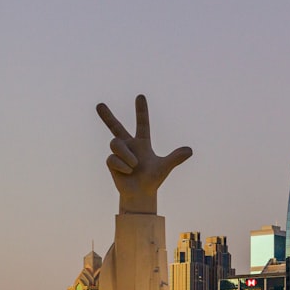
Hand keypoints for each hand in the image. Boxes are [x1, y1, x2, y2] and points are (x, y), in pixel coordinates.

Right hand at [96, 94, 191, 214]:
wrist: (140, 194)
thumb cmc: (153, 179)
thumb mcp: (164, 167)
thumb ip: (175, 158)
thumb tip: (190, 150)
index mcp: (143, 142)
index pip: (142, 122)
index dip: (141, 110)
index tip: (140, 96)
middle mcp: (129, 144)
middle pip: (115, 126)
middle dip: (107, 116)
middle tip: (99, 104)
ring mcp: (119, 153)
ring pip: (116, 143)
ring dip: (126, 155)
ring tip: (134, 166)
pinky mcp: (111, 162)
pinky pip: (113, 158)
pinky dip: (122, 166)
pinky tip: (127, 172)